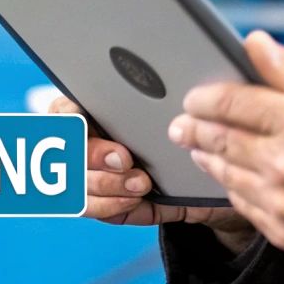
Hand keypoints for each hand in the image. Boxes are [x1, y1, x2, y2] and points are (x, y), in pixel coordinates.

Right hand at [49, 95, 255, 251]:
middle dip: (92, 155)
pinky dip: (113, 205)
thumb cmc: (200, 131)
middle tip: (125, 158)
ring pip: (75, 186)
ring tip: (141, 182)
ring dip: (106, 184)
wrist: (220, 174)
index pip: (63, 112)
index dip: (66, 117)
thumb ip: (167, 94)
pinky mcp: (106, 205)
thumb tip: (158, 73)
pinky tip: (135, 198)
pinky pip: (95, 210)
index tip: (83, 120)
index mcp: (100, 111)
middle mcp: (91, 144)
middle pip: (67, 151)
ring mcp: (95, 177)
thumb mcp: (188, 110)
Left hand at [169, 30, 283, 263]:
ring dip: (206, 159)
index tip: (193, 98)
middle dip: (193, 130)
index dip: (204, 98)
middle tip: (179, 125)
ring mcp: (283, 203)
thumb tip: (254, 42)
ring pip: (226, 176)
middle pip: (220, 141)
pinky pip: (244, 208)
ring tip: (198, 149)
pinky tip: (230, 177)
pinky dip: (233, 189)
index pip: (232, 103)